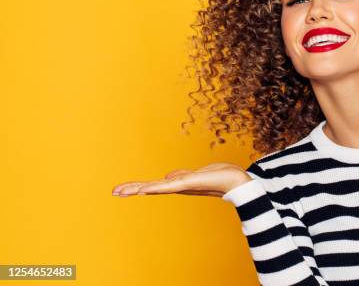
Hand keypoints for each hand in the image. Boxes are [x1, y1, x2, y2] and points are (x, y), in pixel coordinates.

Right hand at [112, 163, 251, 197]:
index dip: (138, 187)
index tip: (122, 189)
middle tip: (114, 192)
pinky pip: (168, 186)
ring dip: (138, 188)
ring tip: (121, 191)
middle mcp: (177, 187)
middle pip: (150, 188)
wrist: (235, 181)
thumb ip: (180, 176)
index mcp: (177, 184)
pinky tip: (142, 190)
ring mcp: (182, 186)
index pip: (154, 185)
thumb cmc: (218, 176)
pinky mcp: (188, 183)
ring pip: (155, 187)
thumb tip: (168, 176)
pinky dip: (154, 188)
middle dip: (132, 189)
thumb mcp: (195, 174)